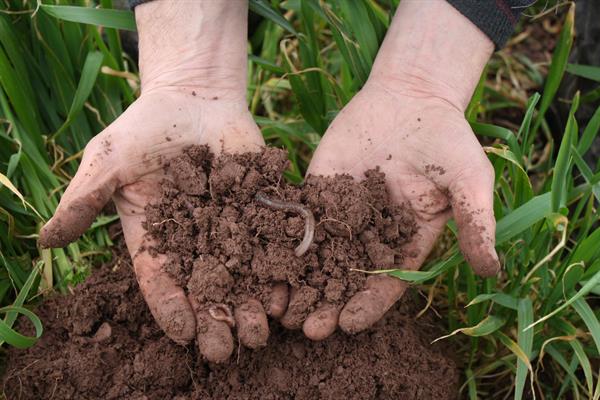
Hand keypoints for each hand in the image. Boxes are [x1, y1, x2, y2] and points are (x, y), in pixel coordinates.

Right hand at [38, 0, 280, 362]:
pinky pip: (272, 243)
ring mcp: (231, 228)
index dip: (171, 308)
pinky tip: (285, 292)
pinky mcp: (261, 210)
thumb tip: (46, 240)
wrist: (195, 98)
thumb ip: (85, 199)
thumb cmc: (146, 128)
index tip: (185, 333)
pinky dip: (279, 268)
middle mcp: (195, 242)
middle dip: (215, 320)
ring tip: (261, 331)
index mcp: (156, 238)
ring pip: (242, 275)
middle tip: (226, 349)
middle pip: (205, 289)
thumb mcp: (109, 160)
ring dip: (251, 305)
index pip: (160, 282)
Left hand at [298, 0, 499, 339]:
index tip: (348, 325)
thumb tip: (491, 270)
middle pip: (346, 278)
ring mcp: (342, 212)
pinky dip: (283, 240)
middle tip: (307, 330)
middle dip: (327, 304)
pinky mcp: (319, 188)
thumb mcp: (470, 179)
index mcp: (407, 241)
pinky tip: (266, 260)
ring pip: (317, 255)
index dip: (368, 306)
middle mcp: (371, 234)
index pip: (386, 283)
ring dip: (299, 283)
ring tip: (280, 309)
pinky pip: (300, 217)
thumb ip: (476, 222)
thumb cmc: (447, 139)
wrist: (412, 96)